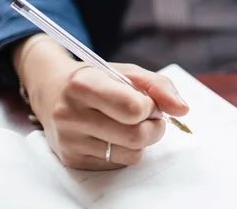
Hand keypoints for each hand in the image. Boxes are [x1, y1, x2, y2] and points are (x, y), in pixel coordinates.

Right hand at [13, 34, 188, 169]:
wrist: (54, 92)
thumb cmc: (98, 80)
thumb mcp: (127, 72)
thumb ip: (159, 86)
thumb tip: (182, 110)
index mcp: (84, 84)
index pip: (134, 108)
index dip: (151, 106)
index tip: (147, 101)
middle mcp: (71, 113)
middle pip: (136, 136)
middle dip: (153, 127)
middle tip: (149, 117)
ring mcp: (69, 140)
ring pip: (130, 154)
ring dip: (141, 141)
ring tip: (129, 125)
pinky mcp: (72, 160)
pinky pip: (117, 164)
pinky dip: (125, 150)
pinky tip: (112, 135)